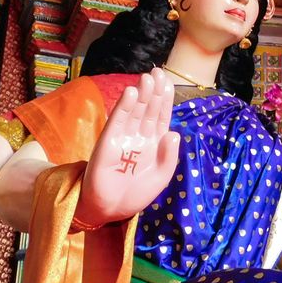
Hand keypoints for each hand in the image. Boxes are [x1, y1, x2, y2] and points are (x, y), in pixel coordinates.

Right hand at [76, 68, 180, 224]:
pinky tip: (131, 93)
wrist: (111, 210)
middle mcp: (139, 137)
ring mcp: (123, 138)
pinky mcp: (108, 142)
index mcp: (153, 144)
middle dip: (154, 91)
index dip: (165, 100)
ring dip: (141, 95)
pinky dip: (124, 107)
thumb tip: (173, 133)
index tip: (168, 82)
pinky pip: (118, 121)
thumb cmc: (135, 195)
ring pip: (134, 112)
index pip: (161, 116)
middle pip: (148, 109)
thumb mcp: (160, 178)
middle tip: (157, 72)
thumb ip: (169, 157)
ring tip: (147, 78)